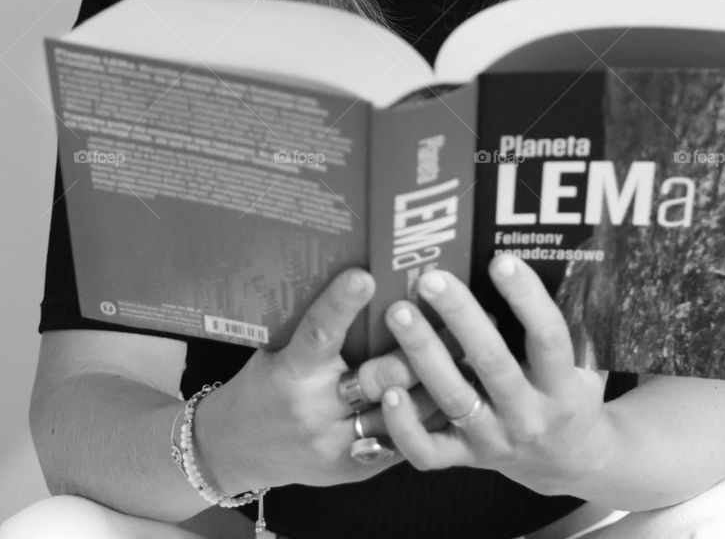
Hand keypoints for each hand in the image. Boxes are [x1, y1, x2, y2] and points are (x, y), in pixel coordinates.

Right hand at [193, 267, 445, 492]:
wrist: (239, 447)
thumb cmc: (266, 382)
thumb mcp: (278, 347)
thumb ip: (317, 324)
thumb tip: (364, 273)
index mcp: (290, 372)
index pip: (318, 333)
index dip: (340, 305)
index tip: (364, 275)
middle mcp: (315, 411)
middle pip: (377, 378)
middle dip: (416, 348)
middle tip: (452, 312)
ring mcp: (337, 446)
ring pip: (402, 411)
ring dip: (437, 379)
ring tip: (469, 345)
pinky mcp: (356, 469)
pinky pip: (405, 440)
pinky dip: (429, 413)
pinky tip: (456, 389)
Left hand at [361, 254, 613, 495]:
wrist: (565, 461)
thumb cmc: (567, 393)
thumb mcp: (583, 362)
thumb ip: (562, 320)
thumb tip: (531, 255)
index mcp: (562, 387)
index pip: (547, 338)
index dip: (526, 298)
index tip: (501, 260)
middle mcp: (528, 416)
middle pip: (491, 363)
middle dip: (460, 317)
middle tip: (431, 278)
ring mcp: (493, 440)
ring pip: (453, 398)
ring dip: (423, 354)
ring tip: (398, 312)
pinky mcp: (465, 459)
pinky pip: (428, 452)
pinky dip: (405, 426)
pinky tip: (387, 390)